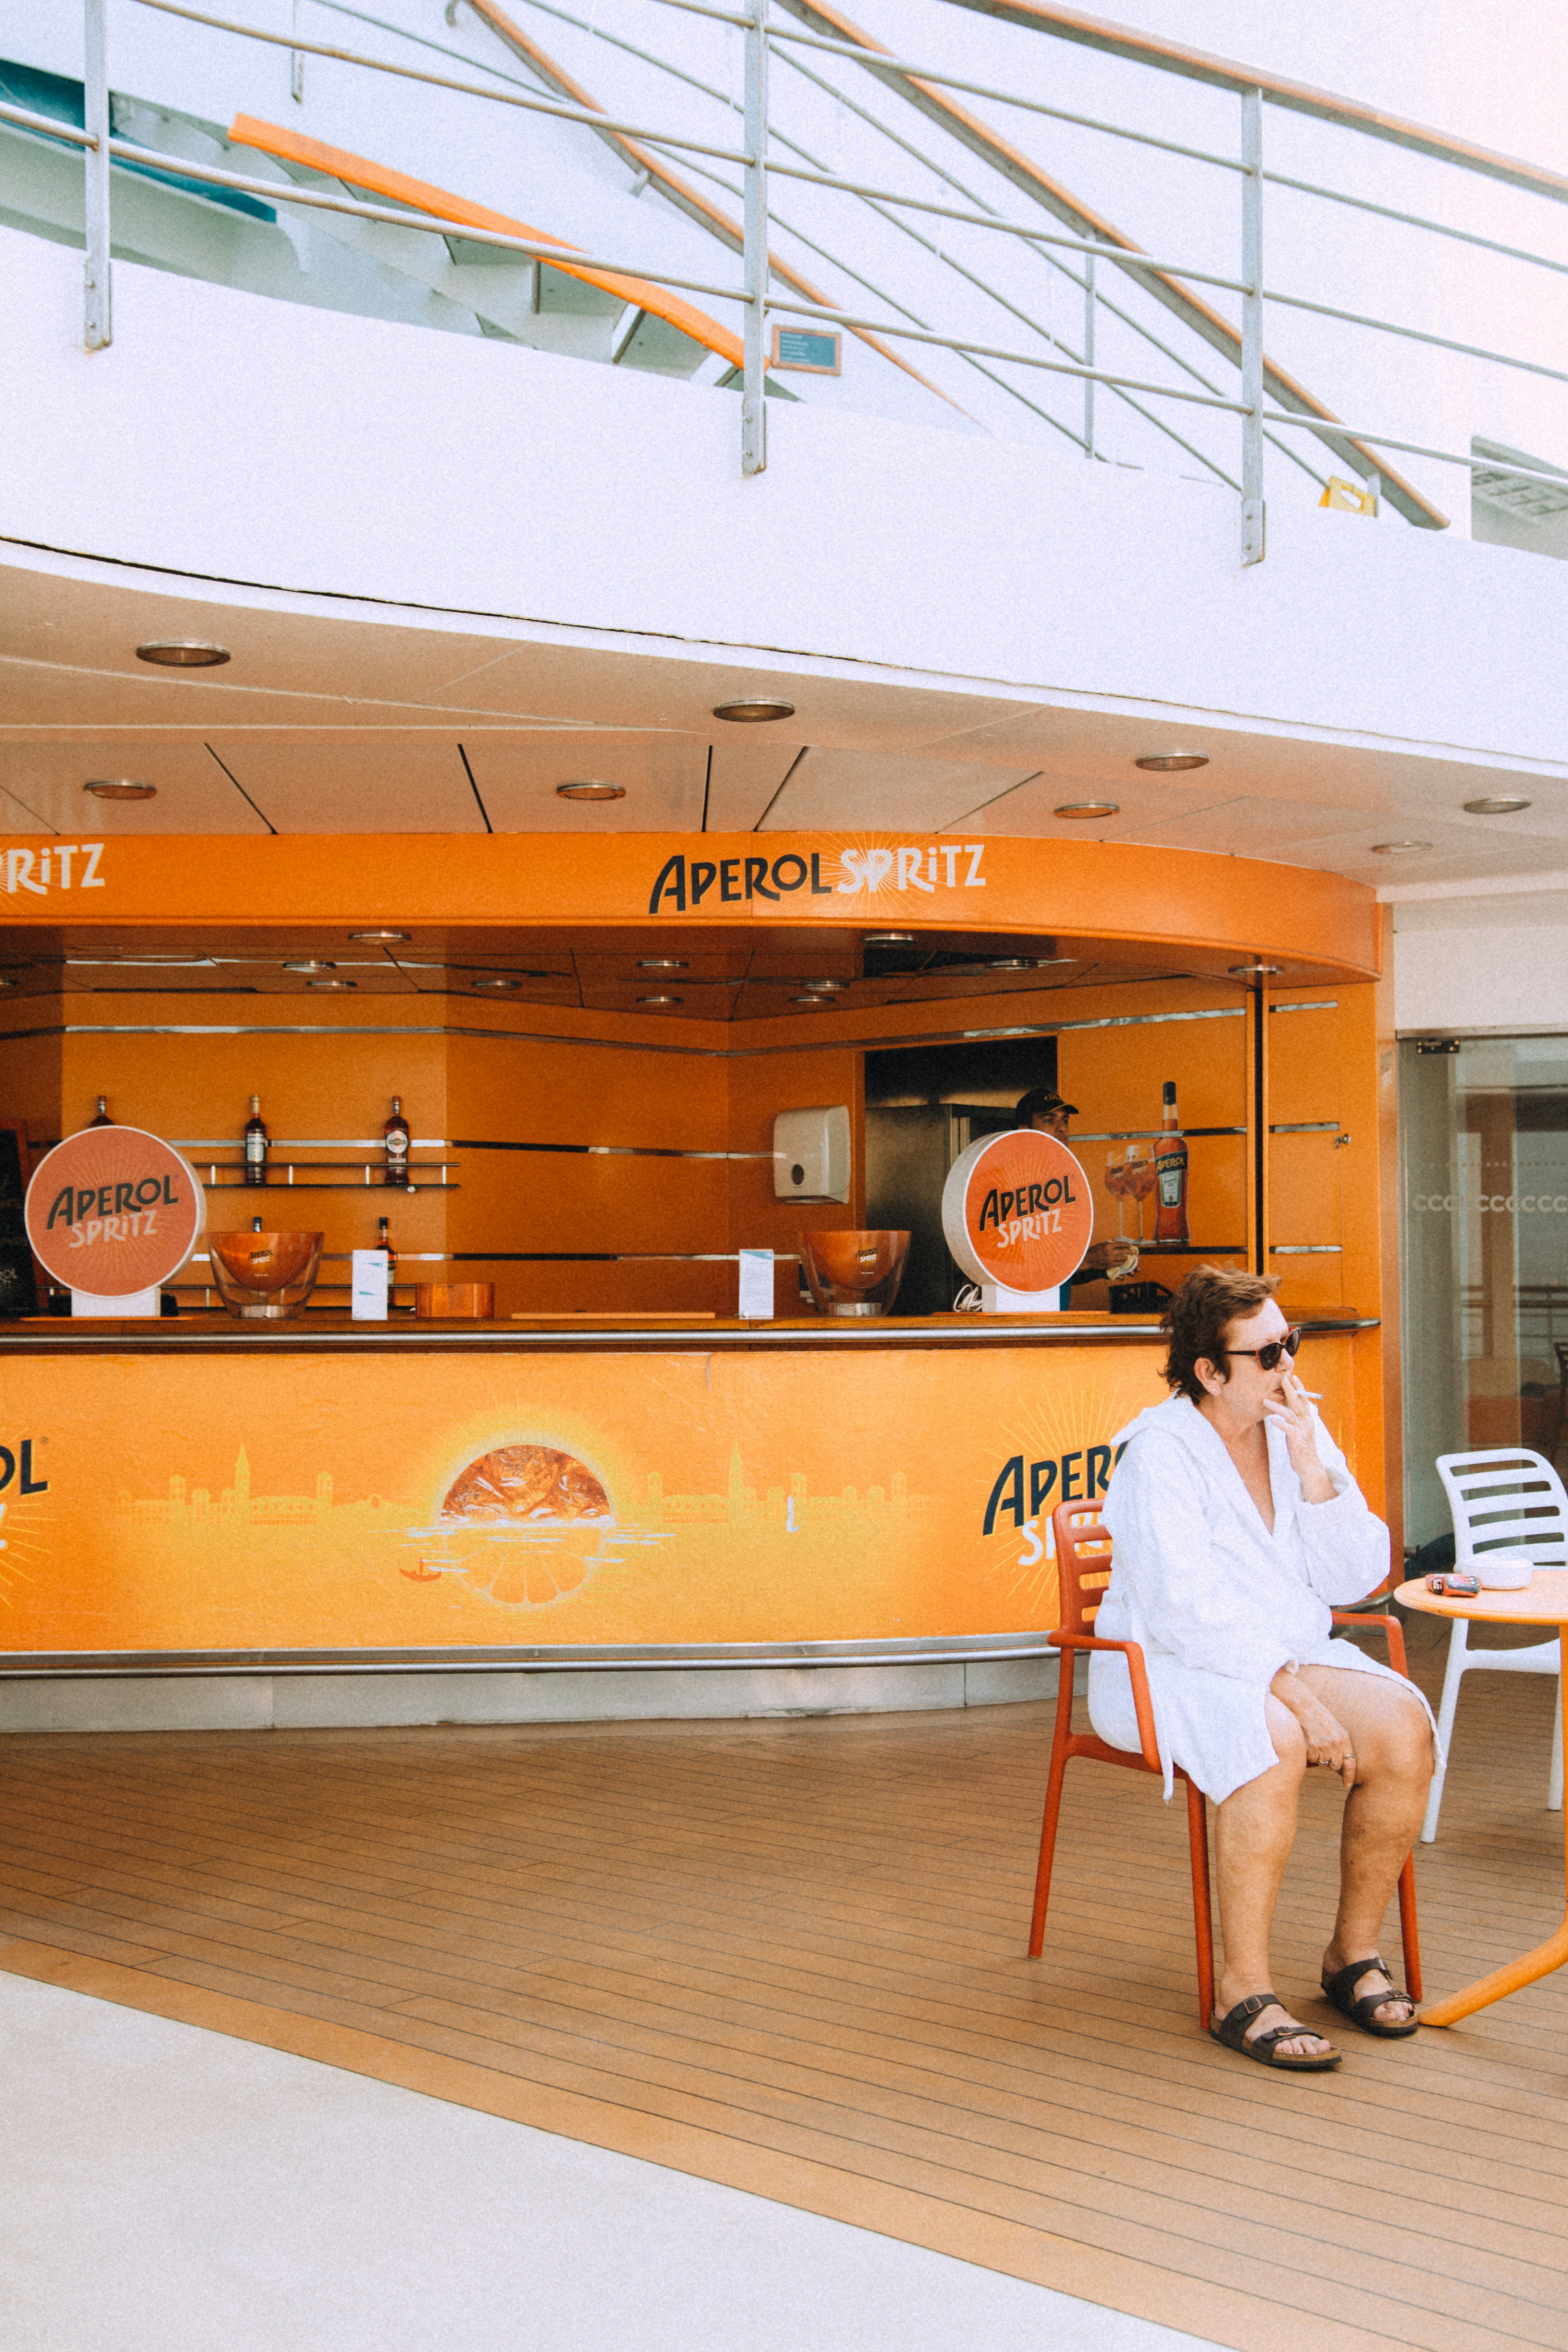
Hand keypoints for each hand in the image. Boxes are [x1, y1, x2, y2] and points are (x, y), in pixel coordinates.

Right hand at [1084, 1239, 1137, 1277]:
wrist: (1088, 1260)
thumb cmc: (1094, 1251)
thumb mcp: (1101, 1244)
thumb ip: (1109, 1242)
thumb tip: (1116, 1239)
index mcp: (1108, 1246)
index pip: (1120, 1244)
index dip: (1126, 1244)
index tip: (1130, 1245)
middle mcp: (1110, 1252)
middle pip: (1122, 1251)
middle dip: (1129, 1251)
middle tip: (1134, 1251)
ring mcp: (1110, 1259)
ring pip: (1121, 1258)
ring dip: (1126, 1257)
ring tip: (1128, 1257)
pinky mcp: (1109, 1265)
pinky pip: (1117, 1264)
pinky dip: (1121, 1262)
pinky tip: (1122, 1262)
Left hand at [1264, 1369, 1333, 1501]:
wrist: (1309, 1466)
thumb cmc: (1302, 1448)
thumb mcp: (1301, 1432)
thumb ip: (1297, 1421)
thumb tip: (1289, 1410)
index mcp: (1308, 1420)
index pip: (1305, 1400)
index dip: (1300, 1388)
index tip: (1294, 1377)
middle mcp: (1307, 1423)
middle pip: (1298, 1403)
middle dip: (1290, 1390)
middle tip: (1283, 1378)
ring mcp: (1302, 1430)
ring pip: (1289, 1413)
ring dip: (1276, 1406)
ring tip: (1264, 1400)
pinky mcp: (1296, 1439)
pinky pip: (1287, 1428)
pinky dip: (1279, 1422)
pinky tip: (1271, 1419)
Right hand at [1271, 1669, 1356, 1785]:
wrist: (1302, 1705)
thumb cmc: (1317, 1716)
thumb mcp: (1335, 1728)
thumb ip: (1339, 1744)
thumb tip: (1337, 1763)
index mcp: (1343, 1739)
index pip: (1351, 1763)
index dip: (1349, 1776)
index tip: (1347, 1784)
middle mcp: (1335, 1744)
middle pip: (1335, 1765)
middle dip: (1329, 1762)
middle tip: (1322, 1748)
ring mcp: (1322, 1747)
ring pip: (1321, 1763)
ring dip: (1317, 1757)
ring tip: (1313, 1741)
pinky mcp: (1309, 1749)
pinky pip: (1310, 1760)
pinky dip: (1308, 1755)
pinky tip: (1306, 1742)